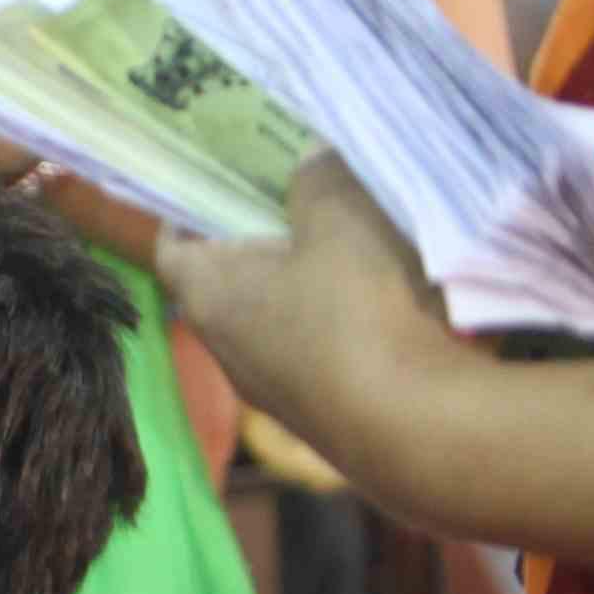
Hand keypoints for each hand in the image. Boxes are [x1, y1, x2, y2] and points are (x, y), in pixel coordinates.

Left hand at [153, 151, 468, 468]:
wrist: (419, 434)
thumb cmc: (359, 313)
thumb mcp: (341, 220)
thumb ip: (320, 180)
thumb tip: (311, 159)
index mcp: (208, 295)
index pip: (173, 245)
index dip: (190, 206)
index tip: (220, 176)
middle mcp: (228, 348)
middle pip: (232, 279)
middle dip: (266, 237)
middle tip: (303, 197)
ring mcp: (278, 389)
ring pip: (286, 318)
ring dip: (316, 282)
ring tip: (360, 242)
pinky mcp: (329, 414)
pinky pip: (331, 354)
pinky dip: (351, 324)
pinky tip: (398, 304)